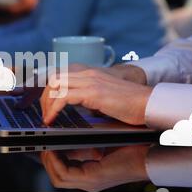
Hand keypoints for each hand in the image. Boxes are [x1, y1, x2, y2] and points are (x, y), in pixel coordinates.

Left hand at [14, 64, 147, 109]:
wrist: (148, 102)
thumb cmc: (128, 103)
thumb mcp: (101, 96)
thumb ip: (86, 96)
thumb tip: (72, 105)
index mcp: (88, 71)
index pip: (58, 73)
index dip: (47, 89)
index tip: (43, 104)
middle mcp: (87, 72)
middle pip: (53, 78)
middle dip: (44, 97)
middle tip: (44, 113)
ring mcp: (90, 80)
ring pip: (55, 85)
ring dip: (46, 103)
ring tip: (47, 118)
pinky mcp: (93, 91)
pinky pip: (64, 97)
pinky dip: (54, 109)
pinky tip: (52, 120)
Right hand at [41, 146, 149, 191]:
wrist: (147, 153)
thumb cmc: (129, 148)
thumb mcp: (98, 147)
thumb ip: (82, 148)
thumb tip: (65, 138)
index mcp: (89, 174)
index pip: (63, 172)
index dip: (51, 160)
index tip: (47, 146)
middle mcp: (88, 182)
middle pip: (56, 178)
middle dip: (46, 162)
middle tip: (44, 146)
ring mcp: (89, 182)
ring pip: (57, 179)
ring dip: (49, 162)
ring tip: (47, 147)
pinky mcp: (91, 179)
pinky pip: (64, 174)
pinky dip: (56, 162)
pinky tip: (55, 150)